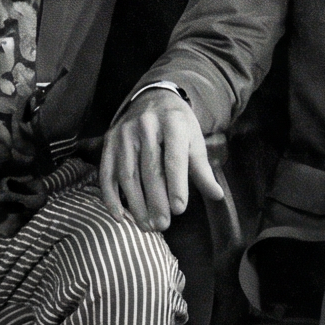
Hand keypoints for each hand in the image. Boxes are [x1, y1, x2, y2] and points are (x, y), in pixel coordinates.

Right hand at [100, 85, 223, 231]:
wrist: (152, 98)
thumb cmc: (178, 125)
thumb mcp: (194, 140)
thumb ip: (202, 169)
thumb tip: (217, 195)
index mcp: (172, 123)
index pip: (174, 158)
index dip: (176, 185)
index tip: (179, 209)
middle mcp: (146, 126)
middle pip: (149, 170)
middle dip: (156, 201)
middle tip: (163, 225)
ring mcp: (124, 134)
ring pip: (128, 175)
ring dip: (136, 204)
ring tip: (147, 225)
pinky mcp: (109, 143)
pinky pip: (107, 174)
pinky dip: (111, 198)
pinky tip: (120, 216)